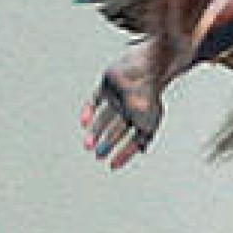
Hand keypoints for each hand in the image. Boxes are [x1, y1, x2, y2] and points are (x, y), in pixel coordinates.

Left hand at [82, 49, 166, 165]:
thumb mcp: (149, 122)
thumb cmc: (148, 95)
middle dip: (108, 143)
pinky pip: (95, 99)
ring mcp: (119, 95)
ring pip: (105, 117)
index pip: (136, 137)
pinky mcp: (108, 84)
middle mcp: (132, 107)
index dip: (126, 152)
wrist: (144, 67)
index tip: (113, 166)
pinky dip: (88, 111)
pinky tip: (83, 123)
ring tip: (87, 145)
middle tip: (98, 155)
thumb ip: (145, 137)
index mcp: (146, 115)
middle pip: (118, 128)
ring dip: (96, 131)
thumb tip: (141, 150)